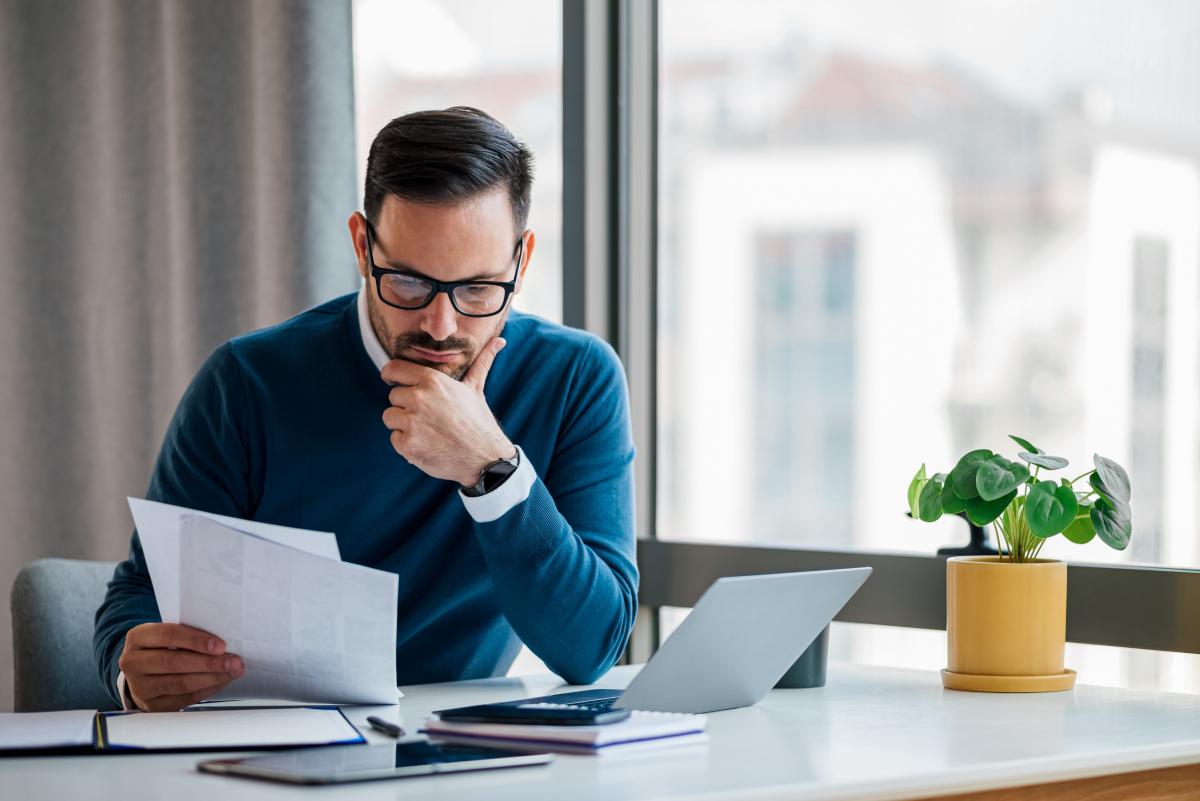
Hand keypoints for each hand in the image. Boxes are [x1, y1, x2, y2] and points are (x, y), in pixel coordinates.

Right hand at [118, 623, 243, 711]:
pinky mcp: (151, 705)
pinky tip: (220, 682)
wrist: (141, 673)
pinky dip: (206, 690)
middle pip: (174, 662)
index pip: (168, 635)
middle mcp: (133, 662)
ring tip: (232, 672)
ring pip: (180, 683)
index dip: (196, 640)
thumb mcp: (166, 635)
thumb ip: (188, 635)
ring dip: (212, 678)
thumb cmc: (161, 648)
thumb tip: (222, 643)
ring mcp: (140, 686)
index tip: (221, 645)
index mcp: (138, 637)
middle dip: (209, 663)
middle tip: (234, 661)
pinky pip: (183, 698)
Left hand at [381, 337, 514, 485]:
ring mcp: (412, 422)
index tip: (393, 381)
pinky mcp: (407, 444)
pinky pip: (394, 438)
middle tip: (428, 415)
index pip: (393, 369)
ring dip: (403, 424)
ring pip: (390, 417)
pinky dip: (406, 443)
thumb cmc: (478, 421)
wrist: (484, 458)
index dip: (391, 375)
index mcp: (432, 380)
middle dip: (406, 405)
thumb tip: (500, 340)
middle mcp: (419, 398)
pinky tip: (426, 443)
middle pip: (393, 396)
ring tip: (427, 430)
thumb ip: (482, 361)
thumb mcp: (476, 388)